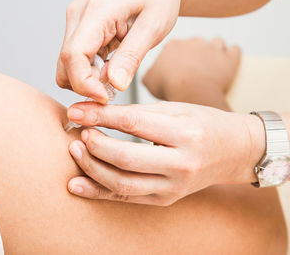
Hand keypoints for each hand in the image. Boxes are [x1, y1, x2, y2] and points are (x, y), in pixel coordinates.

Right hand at [56, 0, 183, 103]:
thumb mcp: (153, 26)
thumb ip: (132, 57)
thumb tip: (114, 84)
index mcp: (96, 12)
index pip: (73, 56)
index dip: (84, 84)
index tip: (104, 97)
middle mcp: (79, 15)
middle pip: (65, 65)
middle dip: (87, 84)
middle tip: (115, 85)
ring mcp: (76, 22)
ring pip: (67, 65)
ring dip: (89, 78)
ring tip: (115, 70)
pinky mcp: (79, 29)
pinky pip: (75, 60)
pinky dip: (90, 70)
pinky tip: (110, 64)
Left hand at [66, 101, 264, 205]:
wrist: (233, 152)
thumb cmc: (204, 124)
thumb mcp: (175, 109)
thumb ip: (136, 112)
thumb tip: (94, 113)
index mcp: (185, 134)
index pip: (133, 123)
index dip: (100, 116)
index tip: (77, 111)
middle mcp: (181, 164)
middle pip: (126, 158)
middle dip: (94, 146)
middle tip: (77, 133)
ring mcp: (173, 187)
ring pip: (123, 184)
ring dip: (92, 169)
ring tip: (75, 152)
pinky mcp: (165, 199)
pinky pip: (126, 198)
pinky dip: (98, 192)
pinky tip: (77, 185)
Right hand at [143, 38, 240, 104]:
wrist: (191, 92)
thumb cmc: (169, 87)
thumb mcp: (148, 81)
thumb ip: (149, 73)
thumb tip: (150, 73)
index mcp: (173, 45)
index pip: (175, 47)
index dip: (176, 58)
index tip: (176, 68)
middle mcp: (194, 42)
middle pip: (196, 44)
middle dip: (195, 54)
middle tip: (192, 70)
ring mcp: (213, 48)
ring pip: (216, 43)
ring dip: (214, 52)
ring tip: (210, 66)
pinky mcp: (229, 58)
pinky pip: (234, 50)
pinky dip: (231, 55)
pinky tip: (226, 63)